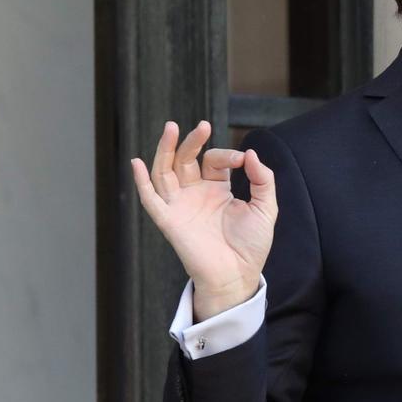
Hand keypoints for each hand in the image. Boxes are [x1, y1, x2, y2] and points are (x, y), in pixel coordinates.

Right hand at [131, 121, 276, 321]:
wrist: (239, 276)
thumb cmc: (251, 246)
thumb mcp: (265, 208)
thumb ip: (262, 179)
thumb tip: (250, 153)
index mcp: (216, 189)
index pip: (214, 161)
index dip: (226, 155)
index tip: (242, 160)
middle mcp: (195, 194)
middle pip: (185, 159)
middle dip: (192, 141)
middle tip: (203, 126)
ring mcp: (180, 206)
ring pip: (165, 171)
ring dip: (165, 150)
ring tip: (171, 128)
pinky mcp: (169, 221)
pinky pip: (150, 200)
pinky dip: (141, 182)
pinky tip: (137, 163)